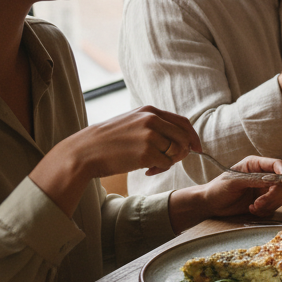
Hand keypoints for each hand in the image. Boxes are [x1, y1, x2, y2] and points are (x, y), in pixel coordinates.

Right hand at [60, 105, 201, 177]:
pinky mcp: (146, 153)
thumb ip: (154, 125)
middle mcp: (152, 120)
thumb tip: (182, 139)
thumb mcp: (132, 122)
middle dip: (181, 153)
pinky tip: (145, 170)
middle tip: (168, 161)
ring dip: (168, 162)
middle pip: (184, 138)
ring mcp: (150, 136)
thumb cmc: (108, 140)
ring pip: (176, 152)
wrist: (84, 152)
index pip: (183, 122)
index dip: (193, 137)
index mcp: (150, 111)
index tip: (197, 148)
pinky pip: (166, 164)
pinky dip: (159, 169)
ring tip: (152, 166)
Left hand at [194, 156, 281, 217]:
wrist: (210, 204)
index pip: (275, 165)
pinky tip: (251, 209)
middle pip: (280, 183)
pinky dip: (264, 210)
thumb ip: (254, 180)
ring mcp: (263, 189)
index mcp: (255, 165)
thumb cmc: (218, 188)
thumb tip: (273, 180)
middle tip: (259, 202)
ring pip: (278, 196)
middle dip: (271, 195)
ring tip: (253, 207)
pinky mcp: (262, 201)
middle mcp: (262, 176)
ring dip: (268, 204)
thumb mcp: (234, 181)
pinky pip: (273, 206)